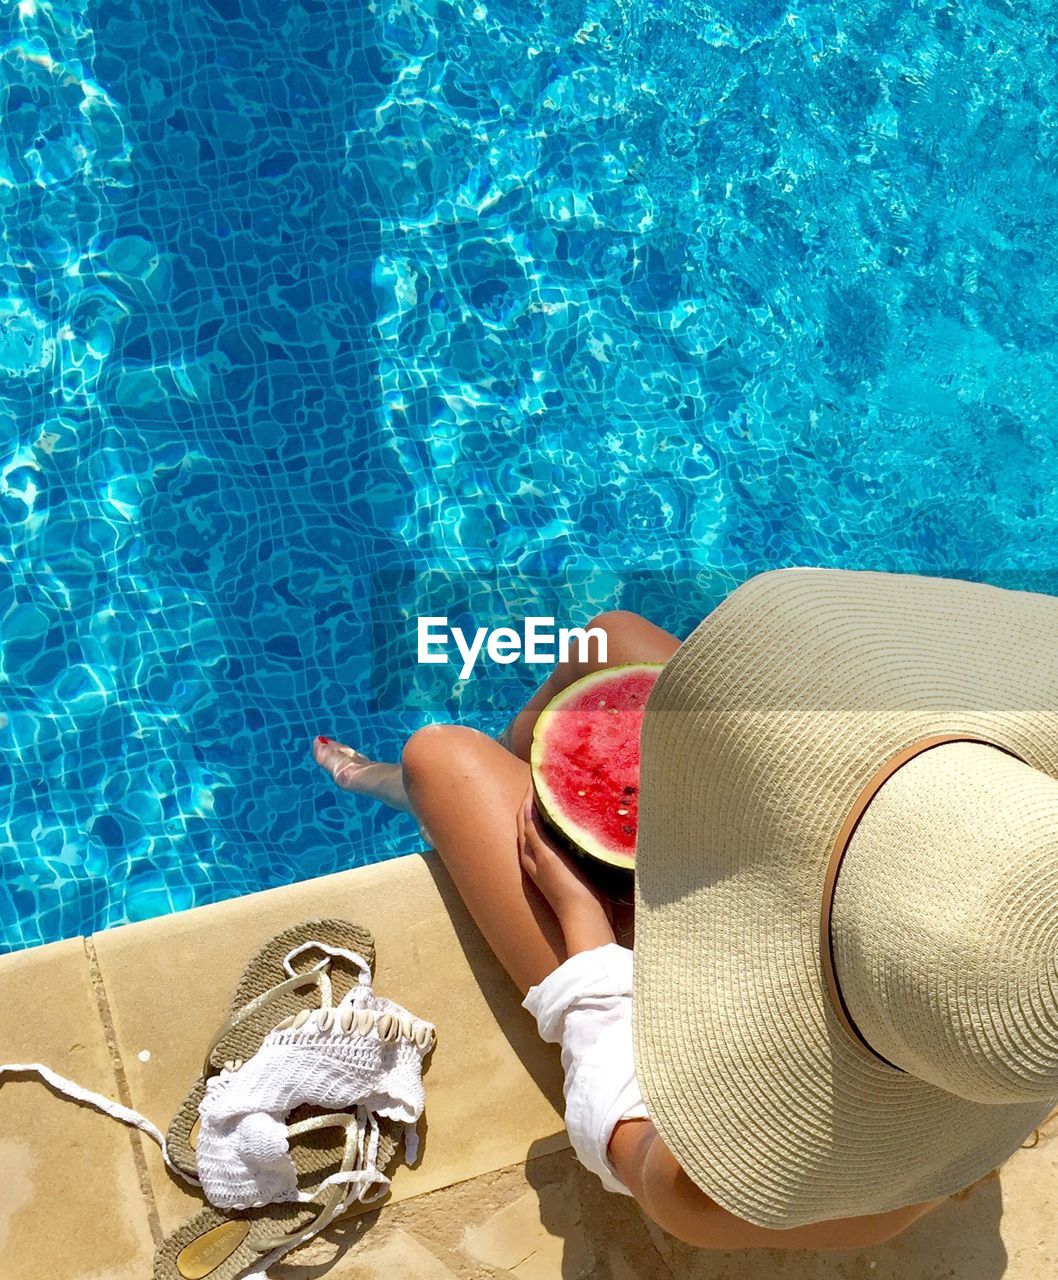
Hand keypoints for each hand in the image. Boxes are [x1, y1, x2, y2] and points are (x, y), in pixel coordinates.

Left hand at [516, 782, 613, 926]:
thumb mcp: (547, 858)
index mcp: (528, 852)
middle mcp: (535, 855)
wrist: (584, 914)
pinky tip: (571, 819)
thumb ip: (536, 836)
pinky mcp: (564, 865)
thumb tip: (526, 810)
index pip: (523, 817)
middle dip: (535, 802)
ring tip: (559, 794)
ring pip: (544, 829)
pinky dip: (560, 825)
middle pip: (531, 821)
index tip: (536, 777)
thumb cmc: (564, 886)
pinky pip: (558, 838)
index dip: (526, 798)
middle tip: (547, 781)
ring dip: (547, 812)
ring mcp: (550, 860)